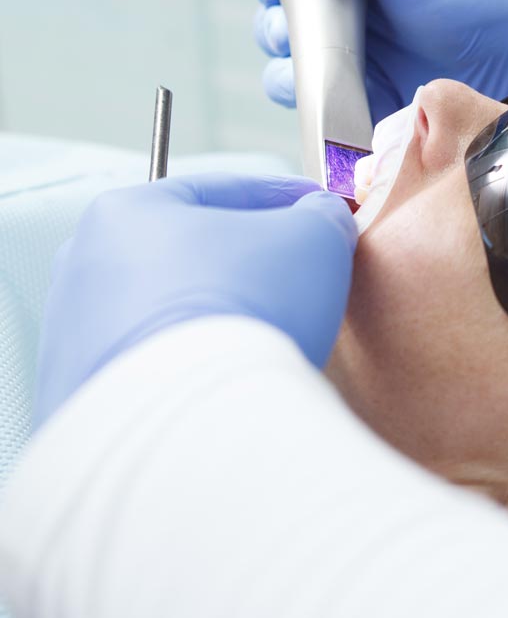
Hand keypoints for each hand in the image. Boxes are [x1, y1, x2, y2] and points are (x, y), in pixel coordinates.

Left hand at [33, 174, 355, 427]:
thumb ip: (321, 216)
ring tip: (270, 339)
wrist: (191, 425)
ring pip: (170, 314)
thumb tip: (323, 219)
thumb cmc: (246, 311)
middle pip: (189, 254)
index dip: (282, 200)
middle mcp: (82, 270)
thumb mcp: (315, 237)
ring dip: (219, 319)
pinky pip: (155, 372)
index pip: (220, 193)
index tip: (317, 214)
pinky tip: (233, 382)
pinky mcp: (80, 403)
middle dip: (246, 263)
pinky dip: (193, 371)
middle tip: (297, 278)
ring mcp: (72, 342)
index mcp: (126, 212)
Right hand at [253, 0, 507, 122]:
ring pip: (296, 75)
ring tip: (318, 70)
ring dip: (290, 74)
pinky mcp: (372, 114)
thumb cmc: (483, 0)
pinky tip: (327, 110)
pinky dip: (315, 119)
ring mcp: (362, 68)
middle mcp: (354, 22)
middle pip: (282, 27)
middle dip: (276, 29)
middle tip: (296, 30)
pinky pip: (325, 120)